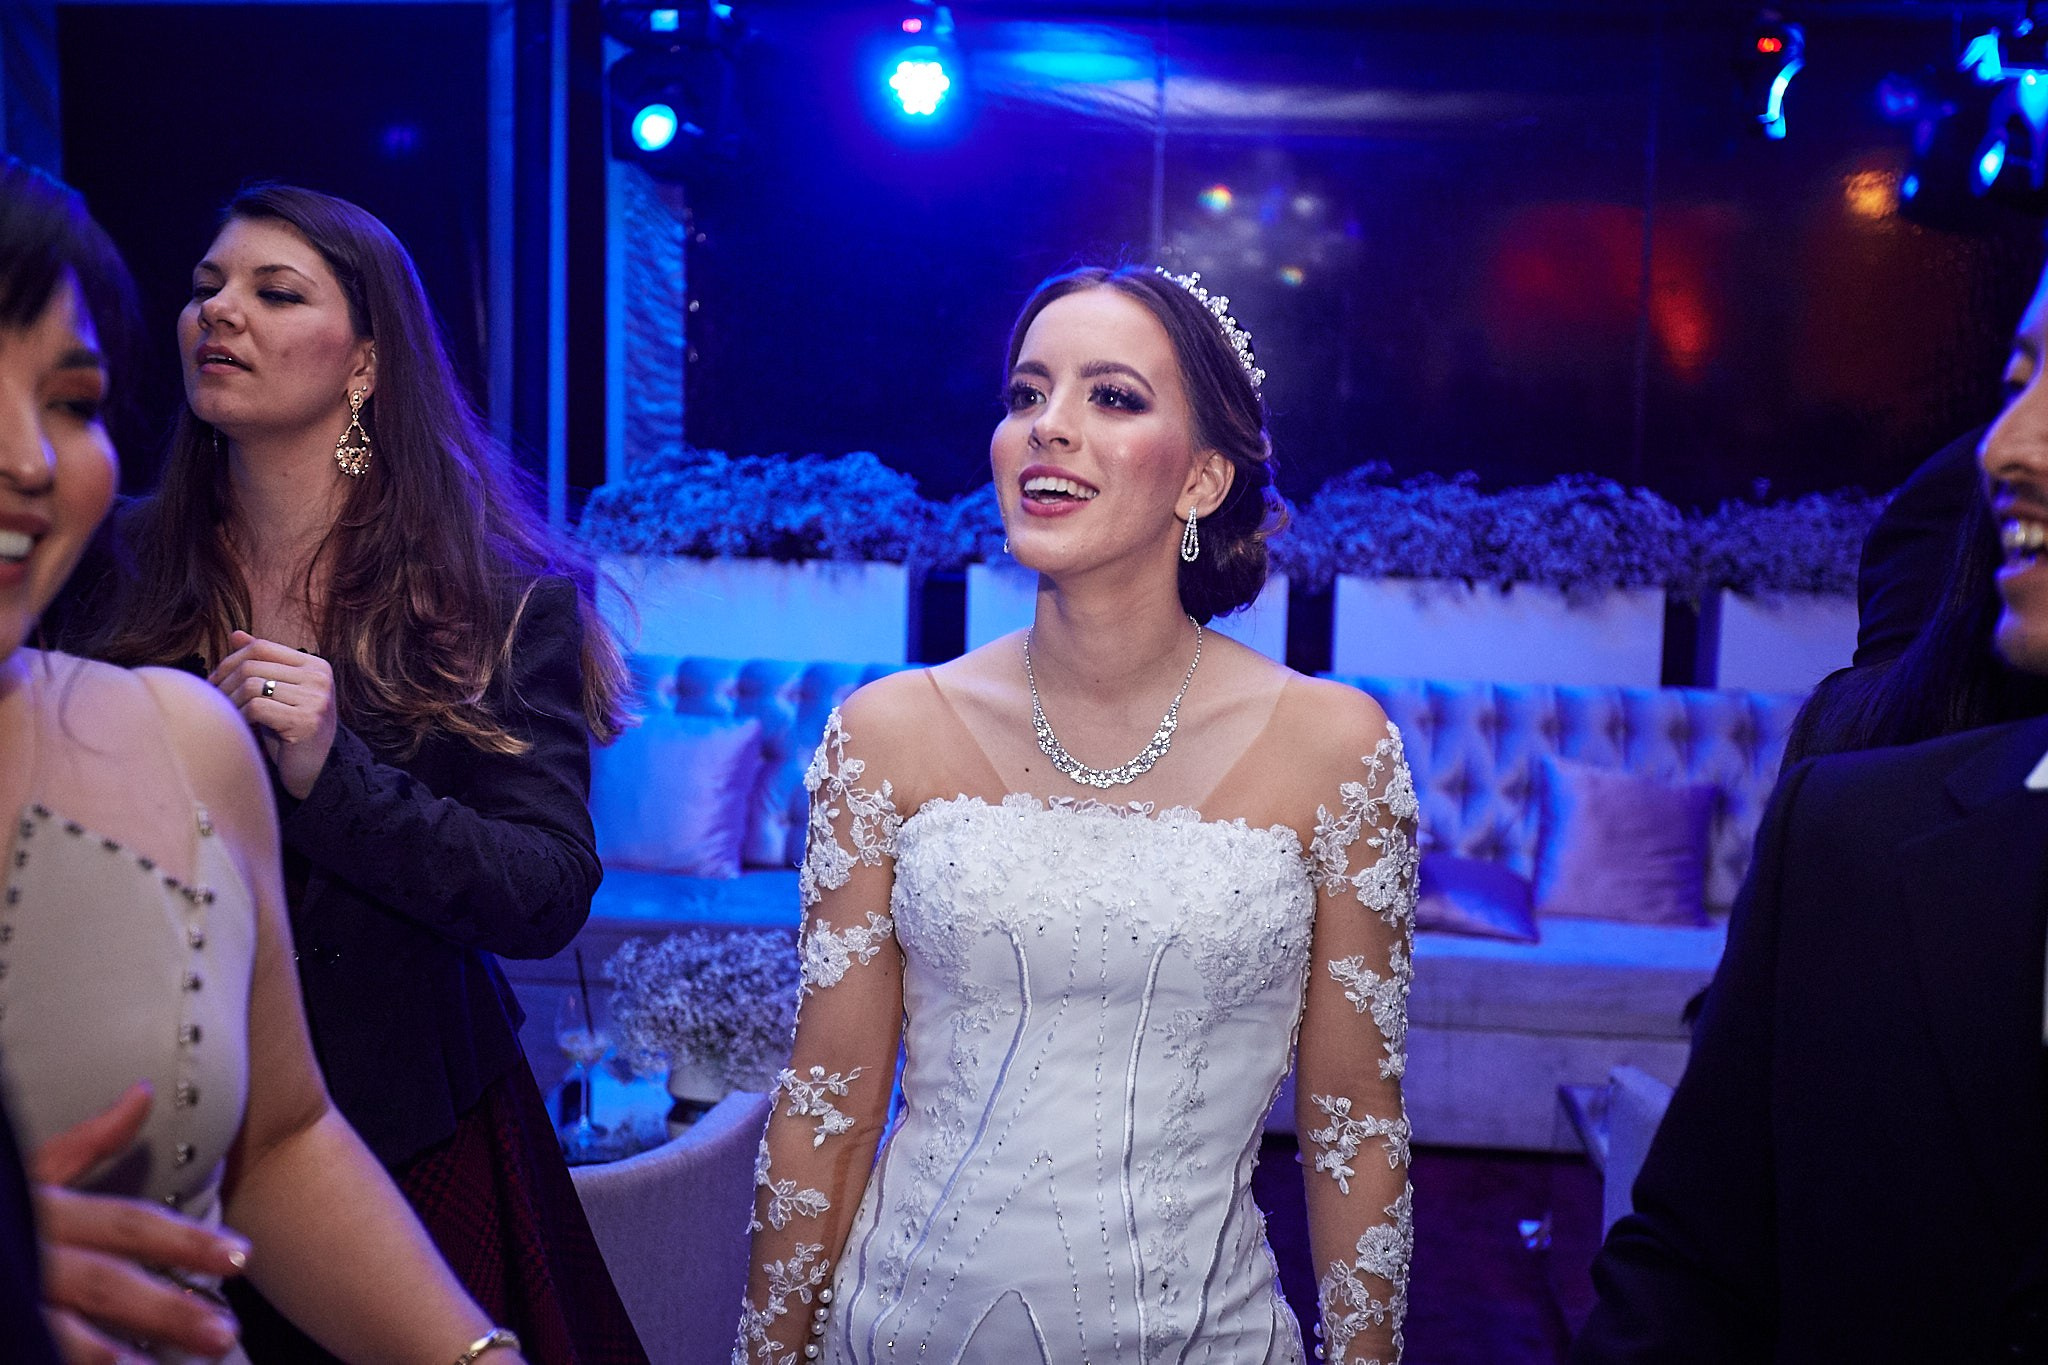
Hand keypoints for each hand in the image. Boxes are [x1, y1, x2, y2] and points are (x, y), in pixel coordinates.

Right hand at [32, 1083, 248, 1363]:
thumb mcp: (23, 1170)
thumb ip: (85, 1143)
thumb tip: (144, 1094)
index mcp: (45, 1211)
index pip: (127, 1225)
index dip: (185, 1242)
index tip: (241, 1259)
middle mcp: (29, 1255)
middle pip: (107, 1285)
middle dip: (168, 1309)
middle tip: (224, 1333)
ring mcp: (7, 1297)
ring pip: (63, 1333)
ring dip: (117, 1355)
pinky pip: (32, 1348)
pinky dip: (64, 1364)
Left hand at [208, 631, 336, 799]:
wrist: (316, 770)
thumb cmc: (290, 730)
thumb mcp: (277, 692)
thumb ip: (262, 664)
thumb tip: (235, 635)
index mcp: (316, 666)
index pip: (262, 647)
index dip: (231, 660)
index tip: (215, 681)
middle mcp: (320, 679)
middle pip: (253, 665)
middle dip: (224, 683)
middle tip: (212, 701)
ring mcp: (316, 699)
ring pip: (252, 685)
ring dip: (229, 701)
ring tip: (225, 715)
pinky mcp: (306, 721)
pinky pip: (257, 708)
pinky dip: (240, 716)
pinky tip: (239, 727)